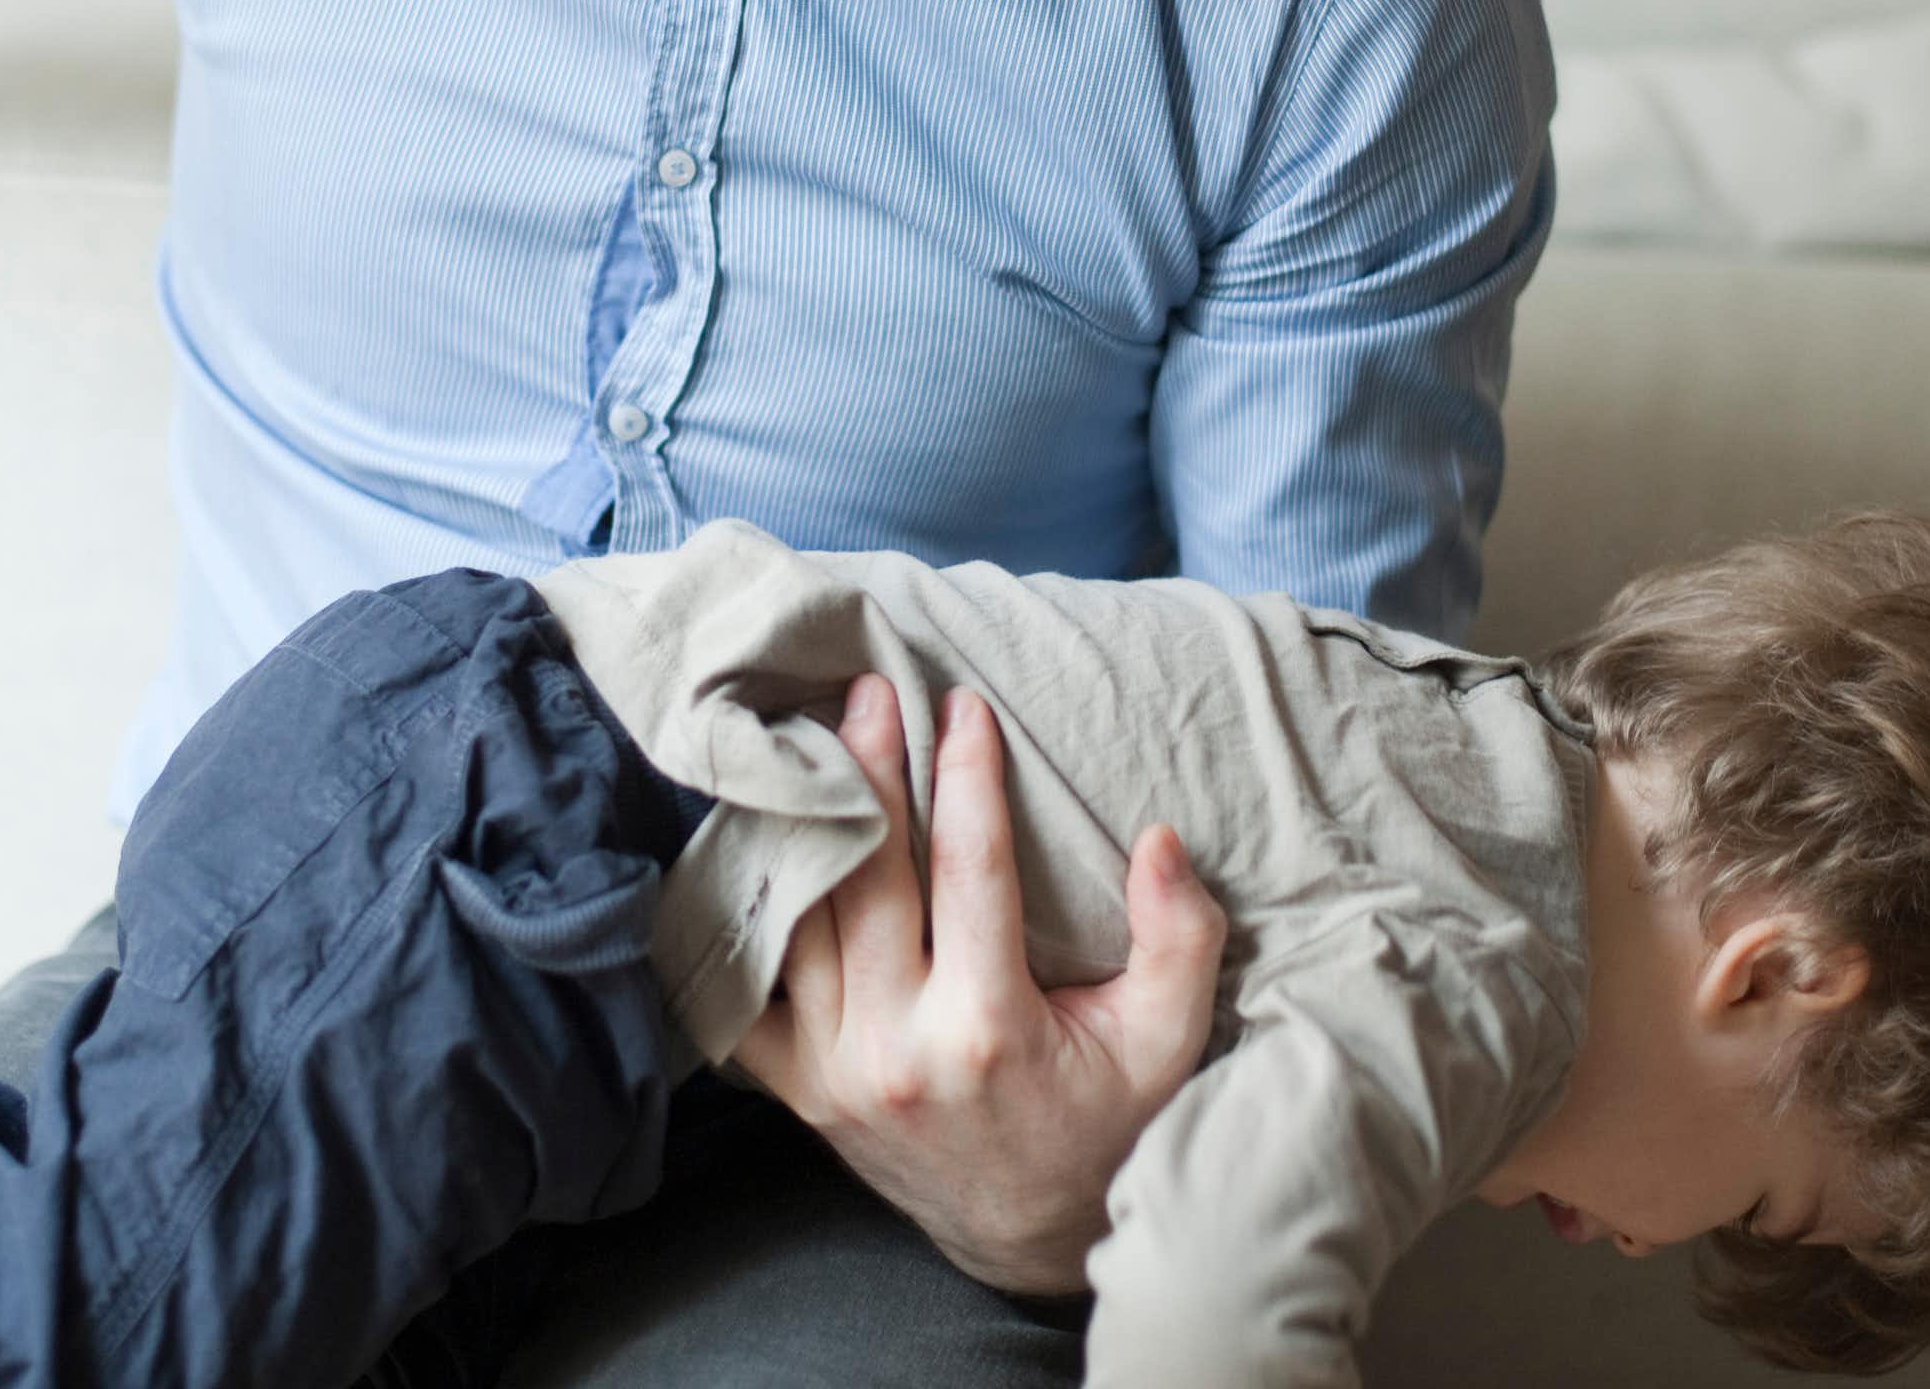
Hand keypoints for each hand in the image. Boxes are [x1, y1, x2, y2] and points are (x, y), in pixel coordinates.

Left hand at [732, 672, 1225, 1294]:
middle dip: (869, 770)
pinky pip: (749, 993)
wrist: (1028, 1236)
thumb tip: (1158, 837)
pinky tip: (758, 847)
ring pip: (801, 921)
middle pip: (867, 877)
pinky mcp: (801, 1090)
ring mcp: (837, 1073)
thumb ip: (1179, 939)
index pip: (967, 870)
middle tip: (867, 692)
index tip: (965, 706)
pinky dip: (751, 920)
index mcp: (988, 1028)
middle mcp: (898, 1049)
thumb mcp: (1168, 1041)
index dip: (966, 777)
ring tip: (809, 743)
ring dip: (805, 825)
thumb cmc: (1104, 1122)